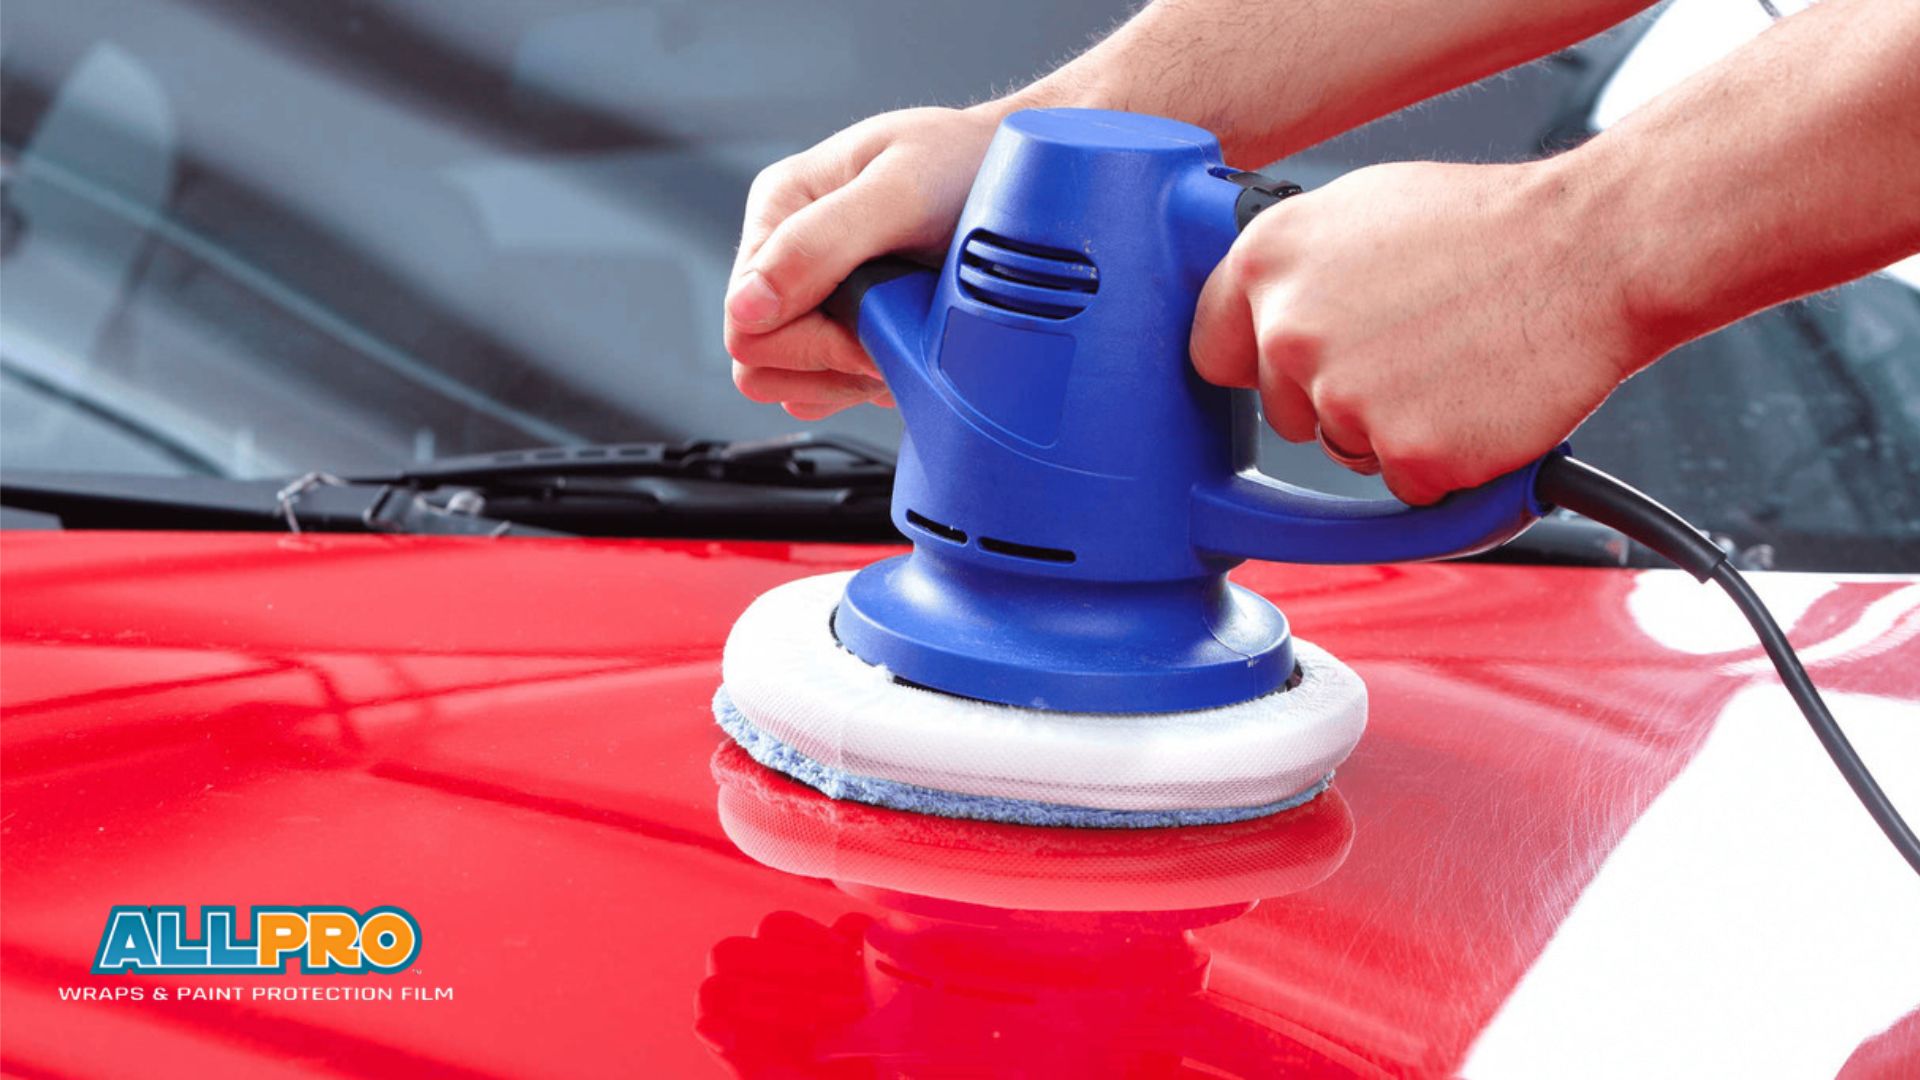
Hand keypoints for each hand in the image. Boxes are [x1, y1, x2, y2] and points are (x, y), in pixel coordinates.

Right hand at [726, 106, 1004, 418]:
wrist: (1025, 182)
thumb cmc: (968, 163)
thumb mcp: (898, 191)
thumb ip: (818, 243)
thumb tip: (748, 305)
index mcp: (782, 208)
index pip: (745, 321)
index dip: (810, 344)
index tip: (874, 330)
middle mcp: (790, 252)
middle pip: (763, 360)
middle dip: (831, 364)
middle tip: (893, 335)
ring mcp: (819, 294)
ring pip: (796, 383)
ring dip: (853, 378)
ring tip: (905, 337)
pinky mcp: (850, 327)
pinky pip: (831, 387)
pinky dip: (869, 383)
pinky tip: (903, 350)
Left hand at [1190, 159, 1643, 504]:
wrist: (1592, 250)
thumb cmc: (1489, 228)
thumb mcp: (1358, 212)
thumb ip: (1295, 270)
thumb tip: (1256, 310)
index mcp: (1265, 261)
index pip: (1212, 352)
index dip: (1258, 365)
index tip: (1287, 369)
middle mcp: (1289, 330)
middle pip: (1284, 412)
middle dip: (1337, 397)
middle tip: (1411, 348)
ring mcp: (1344, 396)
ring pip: (1345, 448)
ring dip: (1393, 427)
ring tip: (1453, 360)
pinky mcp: (1406, 451)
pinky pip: (1407, 482)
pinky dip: (1445, 460)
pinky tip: (1479, 399)